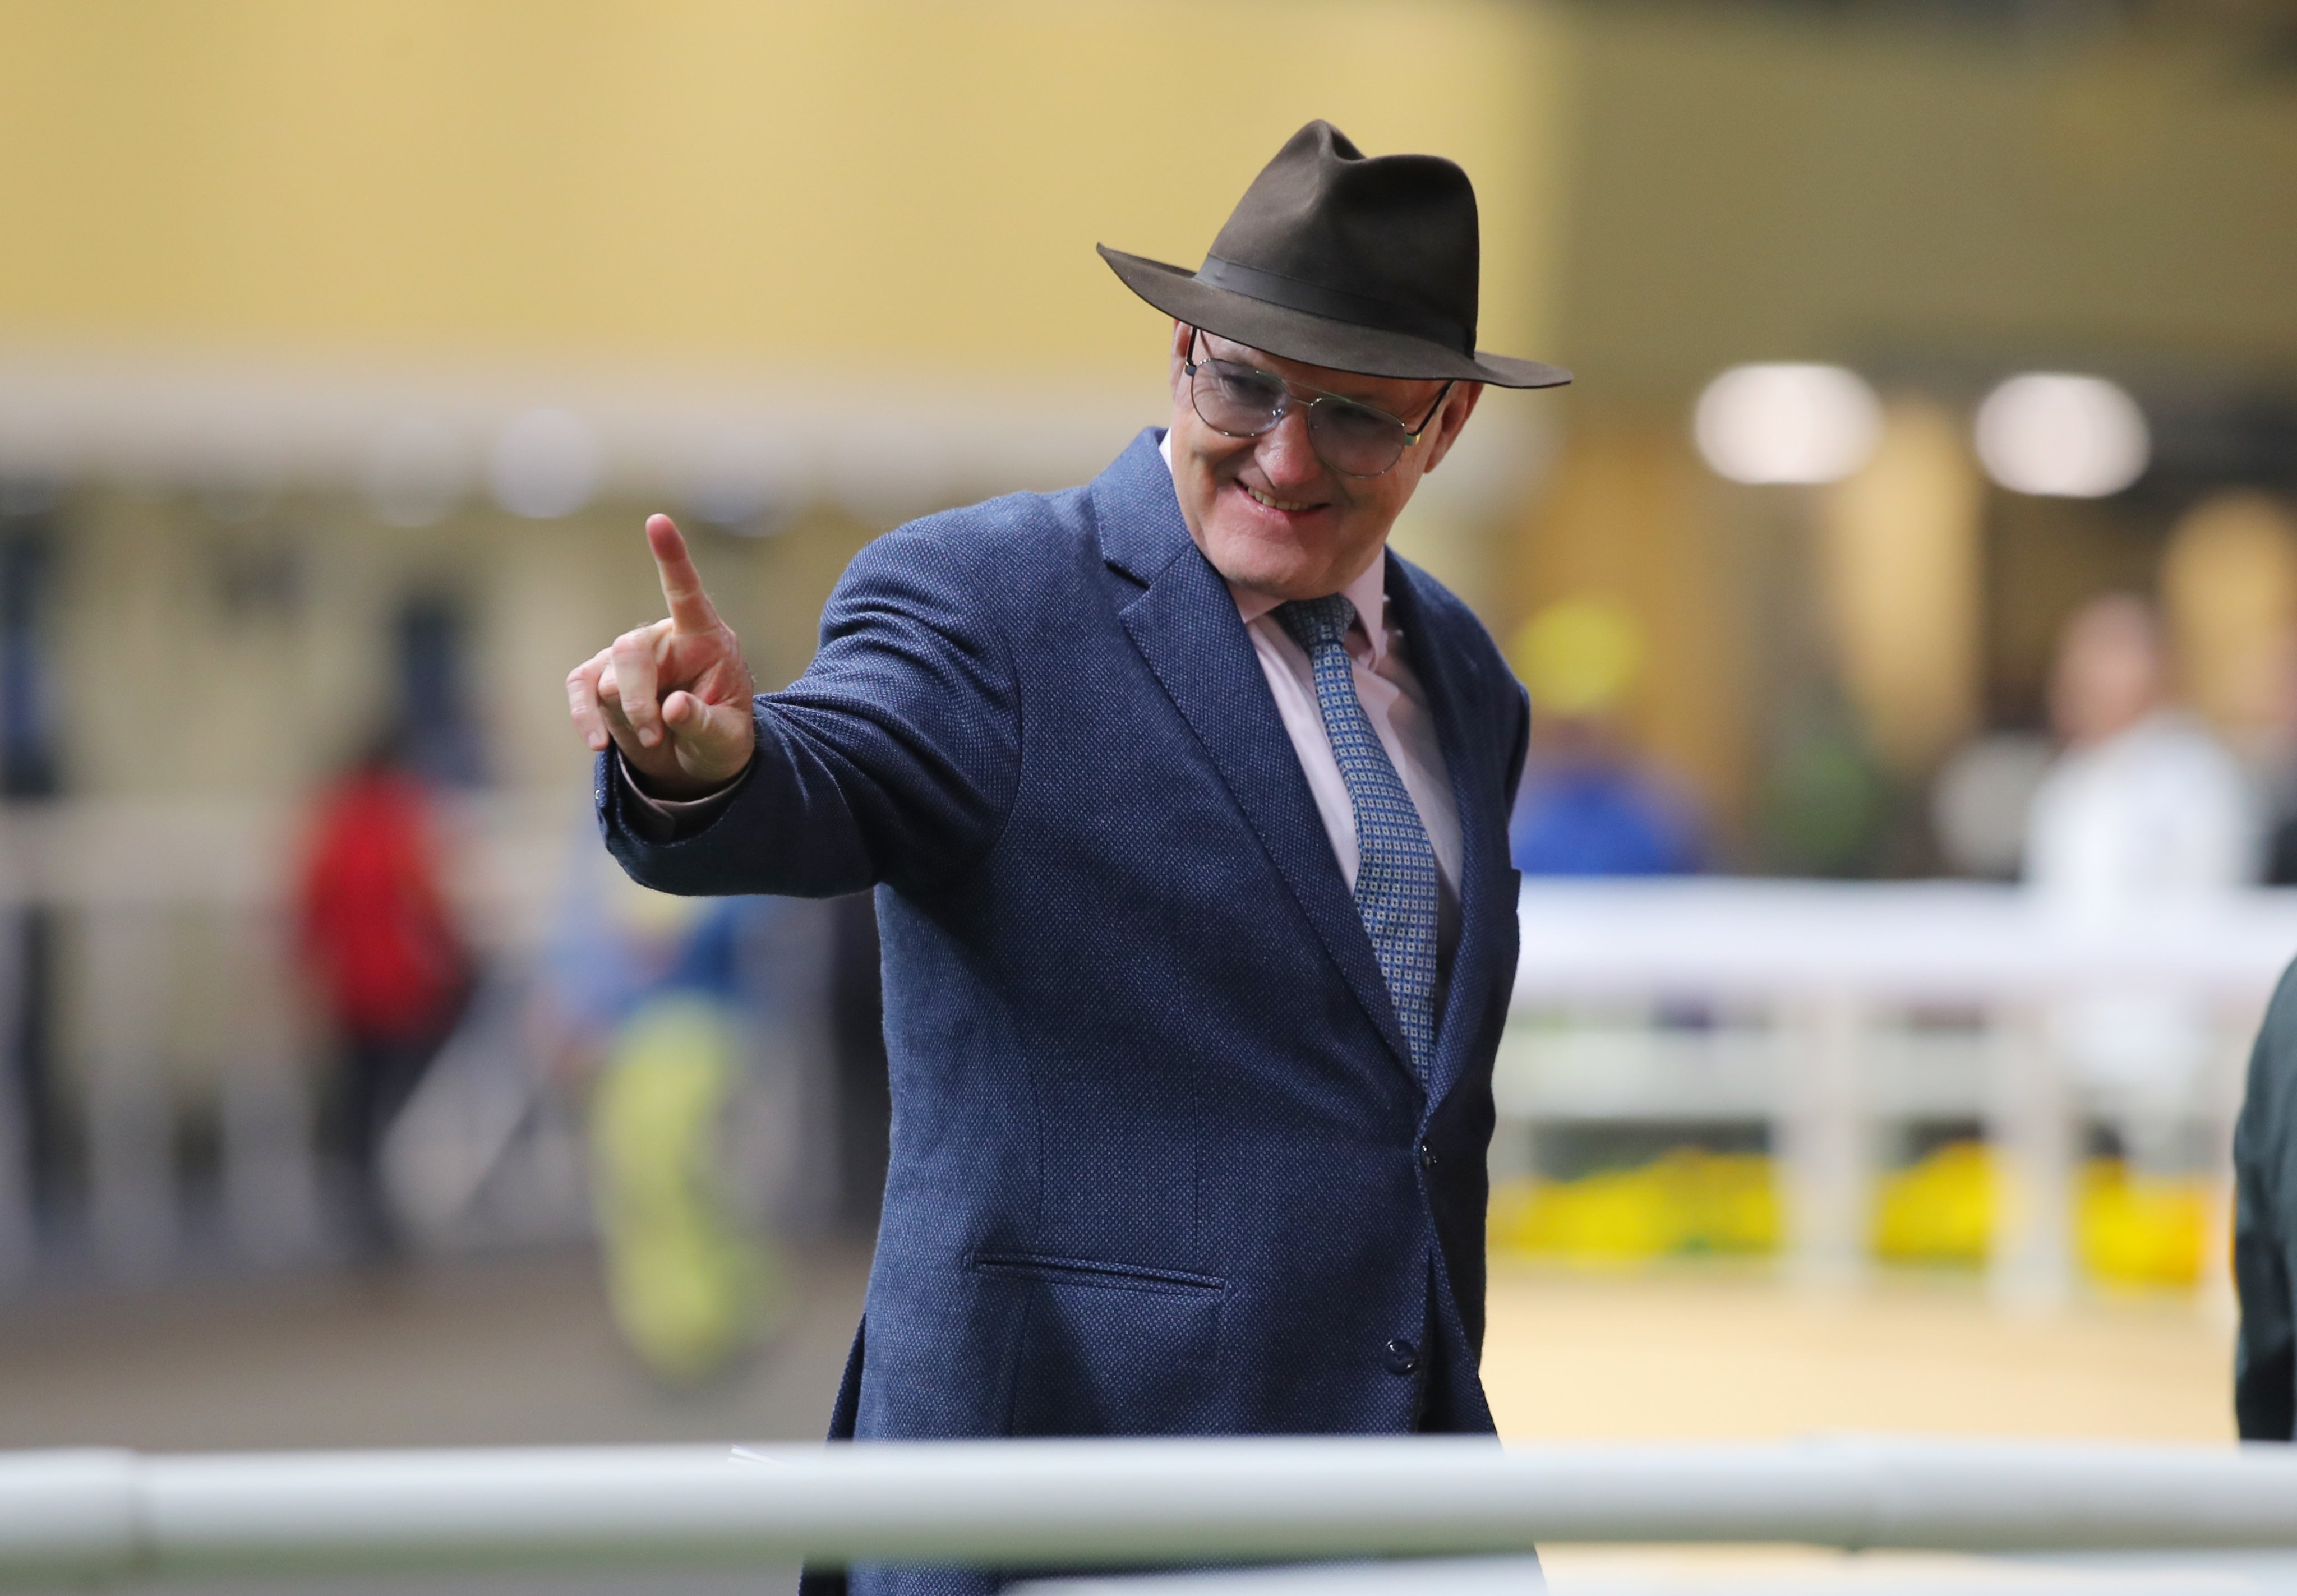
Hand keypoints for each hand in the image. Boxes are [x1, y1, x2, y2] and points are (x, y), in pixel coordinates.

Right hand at [567, 514, 756, 798]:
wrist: (696, 763)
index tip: (658, 521)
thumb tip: (673, 708)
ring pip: (604, 672)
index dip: (672, 557)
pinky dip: (584, 716)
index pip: (686, 592)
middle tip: (654, 733)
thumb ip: (704, 723)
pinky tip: (597, 743)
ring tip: (651, 742)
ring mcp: (627, 657)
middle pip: (631, 650)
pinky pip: (581, 687)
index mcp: (704, 638)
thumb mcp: (727, 741)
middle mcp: (663, 639)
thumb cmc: (721, 739)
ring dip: (620, 713)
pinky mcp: (601, 679)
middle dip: (636, 696)